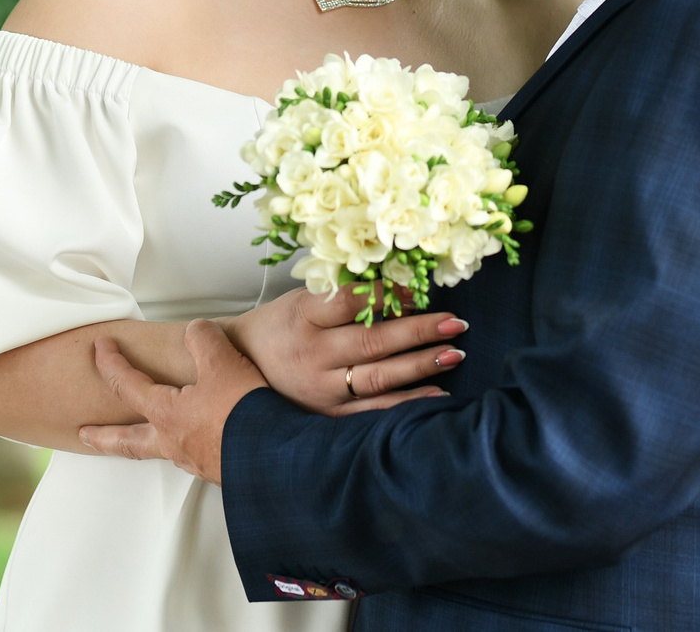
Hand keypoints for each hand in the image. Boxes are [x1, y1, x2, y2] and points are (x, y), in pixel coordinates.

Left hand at [78, 320, 264, 482]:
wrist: (275, 459)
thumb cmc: (243, 416)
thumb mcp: (222, 363)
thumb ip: (204, 340)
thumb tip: (197, 331)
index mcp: (167, 414)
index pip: (127, 385)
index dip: (111, 362)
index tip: (100, 348)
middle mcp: (175, 442)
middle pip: (127, 441)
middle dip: (103, 436)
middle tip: (84, 435)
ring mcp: (196, 460)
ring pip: (161, 450)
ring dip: (147, 442)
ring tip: (147, 437)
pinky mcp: (220, 469)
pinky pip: (194, 455)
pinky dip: (189, 445)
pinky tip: (200, 440)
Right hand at [228, 286, 466, 415]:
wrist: (244, 365)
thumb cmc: (283, 324)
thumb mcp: (303, 298)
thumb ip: (344, 293)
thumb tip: (402, 285)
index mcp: (304, 317)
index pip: (350, 302)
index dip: (387, 294)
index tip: (417, 288)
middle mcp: (312, 355)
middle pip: (372, 342)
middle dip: (419, 332)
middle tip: (455, 322)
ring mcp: (321, 389)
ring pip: (378, 378)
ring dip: (420, 365)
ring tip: (454, 353)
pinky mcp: (329, 414)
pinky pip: (374, 410)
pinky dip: (408, 402)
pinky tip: (438, 393)